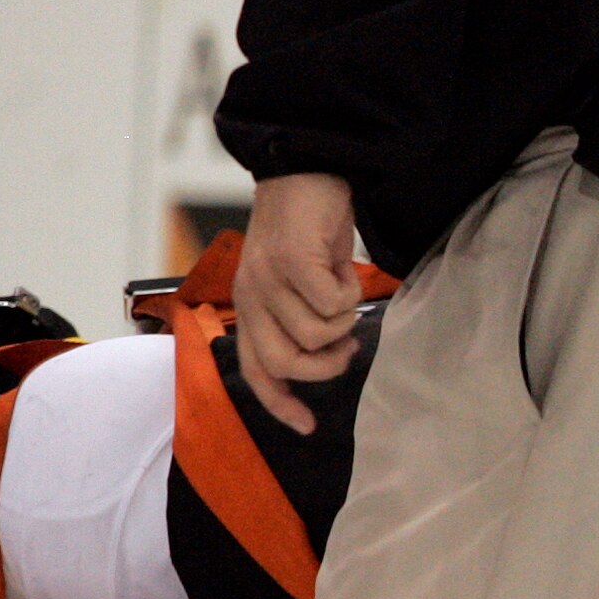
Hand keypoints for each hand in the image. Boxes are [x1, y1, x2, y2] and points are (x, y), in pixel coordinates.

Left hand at [234, 172, 365, 433]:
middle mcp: (250, 297)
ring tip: (343, 291)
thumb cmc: (311, 229)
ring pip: (315, 335)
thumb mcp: (302, 282)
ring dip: (343, 319)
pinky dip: (349, 292)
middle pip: (286, 363)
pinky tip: (342, 269)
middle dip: (326, 364)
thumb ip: (303, 319)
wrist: (306, 172)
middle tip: (348, 344)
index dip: (281, 404)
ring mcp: (266, 279)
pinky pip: (331, 304)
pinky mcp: (290, 261)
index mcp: (250, 306)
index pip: (258, 371)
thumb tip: (334, 355)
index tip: (308, 426)